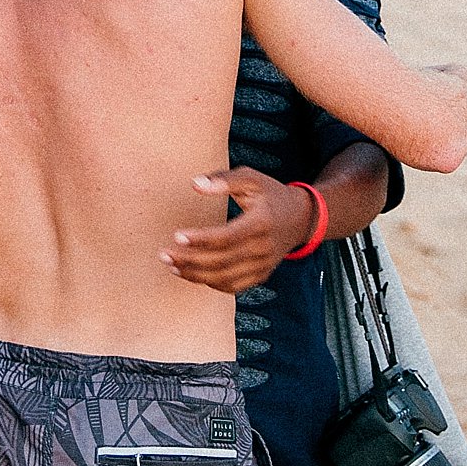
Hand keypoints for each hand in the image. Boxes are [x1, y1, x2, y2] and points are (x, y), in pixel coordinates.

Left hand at [162, 168, 317, 295]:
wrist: (302, 218)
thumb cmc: (271, 194)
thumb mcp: (252, 178)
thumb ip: (224, 180)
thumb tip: (195, 184)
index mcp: (261, 223)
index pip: (227, 237)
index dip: (201, 239)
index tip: (177, 236)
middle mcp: (263, 248)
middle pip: (221, 261)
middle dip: (189, 261)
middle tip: (164, 255)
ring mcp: (263, 265)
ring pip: (225, 278)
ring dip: (195, 275)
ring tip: (172, 266)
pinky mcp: (261, 275)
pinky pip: (233, 286)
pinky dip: (210, 283)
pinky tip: (191, 273)